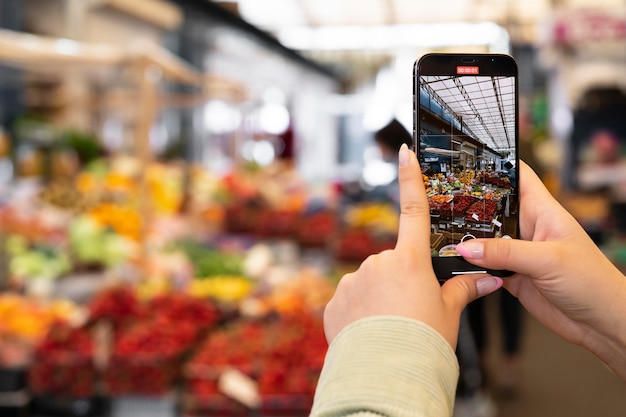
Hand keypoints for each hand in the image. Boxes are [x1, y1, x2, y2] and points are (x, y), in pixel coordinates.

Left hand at [324, 144, 502, 347]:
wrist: (385, 374)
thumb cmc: (422, 343)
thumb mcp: (448, 314)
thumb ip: (463, 290)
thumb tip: (492, 279)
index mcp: (410, 260)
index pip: (413, 210)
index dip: (409, 178)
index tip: (403, 151)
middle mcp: (378, 263)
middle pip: (392, 263)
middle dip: (400, 280)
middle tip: (410, 312)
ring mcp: (352, 280)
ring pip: (370, 282)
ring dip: (378, 298)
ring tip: (389, 327)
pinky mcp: (335, 300)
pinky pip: (350, 300)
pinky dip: (360, 312)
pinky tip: (369, 332)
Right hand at [456, 161, 625, 378]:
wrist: (600, 322)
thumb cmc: (592, 282)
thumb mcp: (547, 260)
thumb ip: (505, 253)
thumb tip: (467, 248)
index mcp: (542, 211)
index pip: (517, 176)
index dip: (496, 164)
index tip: (467, 160)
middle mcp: (528, 228)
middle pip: (492, 208)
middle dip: (469, 204)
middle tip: (441, 202)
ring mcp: (518, 252)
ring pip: (484, 239)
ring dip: (467, 239)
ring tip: (441, 234)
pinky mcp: (512, 275)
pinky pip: (484, 265)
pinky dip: (470, 266)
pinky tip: (456, 264)